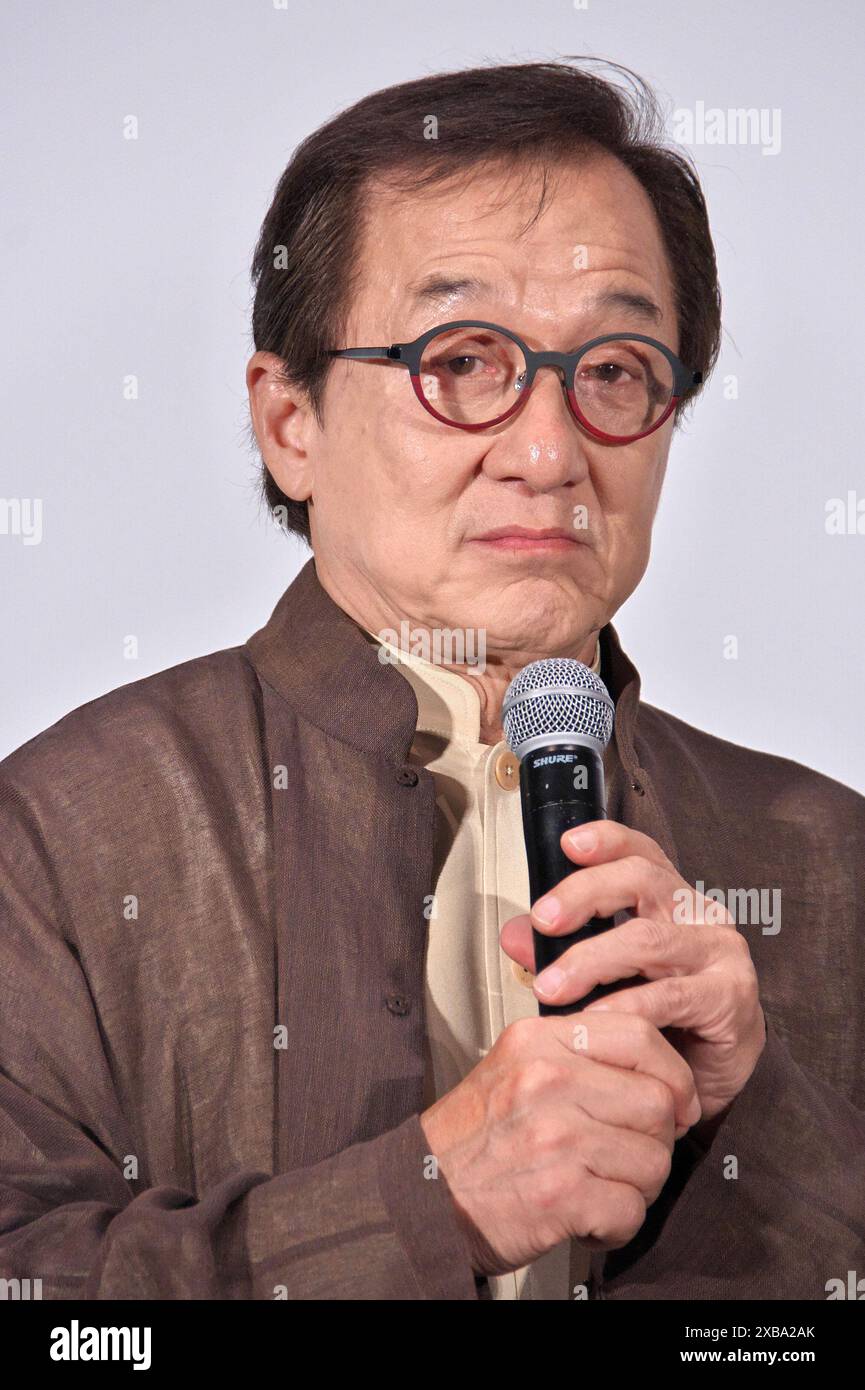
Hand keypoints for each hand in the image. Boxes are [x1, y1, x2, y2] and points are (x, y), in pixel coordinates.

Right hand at [420, 1011, 699, 1276]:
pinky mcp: (561, 1193)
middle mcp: (547, 1081)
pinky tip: (589, 1217)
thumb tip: (647, 1059)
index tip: (674, 1099)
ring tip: (603, 1187)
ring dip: (638, 1186)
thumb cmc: (468, 1141)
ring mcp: (555, 1136)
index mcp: (538, 1042)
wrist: (420, 1198)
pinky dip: (617, 1224)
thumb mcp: (510, 1067)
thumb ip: (570, 1052)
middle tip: (631, 1155)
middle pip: (657, 1101)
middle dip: (656, 1139)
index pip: (638, 1034)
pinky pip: (631, 1208)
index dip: (671, 1072)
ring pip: (654, 1159)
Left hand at [500, 820, 765, 1123]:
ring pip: (648, 939)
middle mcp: (701, 917)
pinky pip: (670, 996)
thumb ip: (561, 952)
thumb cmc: (661, 1019)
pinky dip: (626, 1006)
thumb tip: (514, 934)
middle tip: (543, 921)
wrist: (707, 1079)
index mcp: (671, 901)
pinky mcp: (731, 998)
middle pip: (642, 880)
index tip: (568, 844)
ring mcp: (721, 954)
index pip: (642, 853)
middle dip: (584, 895)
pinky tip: (596, 1018)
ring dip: (591, 960)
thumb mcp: (605, 978)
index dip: (607, 840)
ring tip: (552, 986)